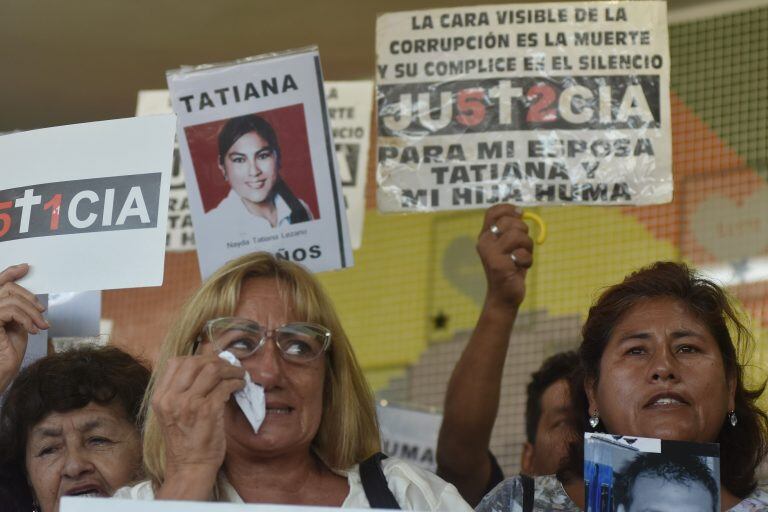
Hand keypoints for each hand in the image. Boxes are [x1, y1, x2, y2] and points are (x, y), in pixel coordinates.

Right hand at [0, 264, 47, 393]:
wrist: (2, 372)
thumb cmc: (7, 353)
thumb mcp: (17, 325)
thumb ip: (19, 310)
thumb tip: (31, 299)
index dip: (10, 273)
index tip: (25, 268)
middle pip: (7, 288)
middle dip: (29, 298)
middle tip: (42, 311)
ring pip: (12, 299)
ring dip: (32, 312)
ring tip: (40, 326)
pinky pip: (10, 310)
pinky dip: (26, 319)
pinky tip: (32, 330)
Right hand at [151, 355, 244, 491]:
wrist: (190, 467)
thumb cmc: (185, 441)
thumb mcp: (172, 413)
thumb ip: (180, 392)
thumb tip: (205, 368)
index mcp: (160, 397)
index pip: (176, 362)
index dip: (198, 358)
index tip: (213, 363)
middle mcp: (171, 398)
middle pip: (195, 361)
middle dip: (217, 360)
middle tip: (230, 367)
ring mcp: (188, 403)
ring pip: (212, 369)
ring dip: (230, 369)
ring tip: (238, 375)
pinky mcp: (207, 411)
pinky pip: (225, 386)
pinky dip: (236, 383)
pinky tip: (240, 387)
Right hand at [477, 204, 533, 309]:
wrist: (504, 295)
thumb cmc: (510, 268)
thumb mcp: (509, 246)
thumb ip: (511, 229)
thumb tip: (520, 212)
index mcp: (485, 235)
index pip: (493, 212)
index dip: (509, 209)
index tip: (520, 214)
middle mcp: (484, 242)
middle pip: (510, 222)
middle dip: (523, 231)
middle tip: (522, 245)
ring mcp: (490, 253)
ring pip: (518, 235)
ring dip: (527, 247)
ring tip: (521, 257)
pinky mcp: (498, 265)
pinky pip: (522, 254)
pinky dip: (527, 261)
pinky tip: (519, 268)